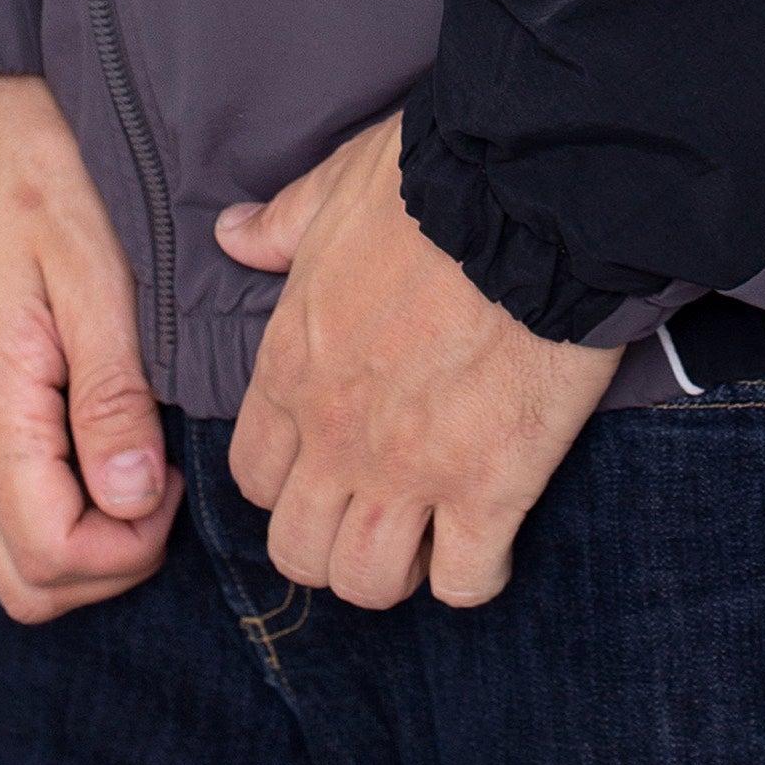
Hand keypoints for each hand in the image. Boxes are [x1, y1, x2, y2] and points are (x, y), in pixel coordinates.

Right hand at [0, 72, 182, 622]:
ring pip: (1, 554)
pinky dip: (46, 509)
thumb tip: (133, 499)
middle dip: (105, 564)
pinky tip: (97, 443)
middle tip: (160, 486)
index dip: (128, 549)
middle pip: (20, 581)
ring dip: (76, 542)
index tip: (171, 482)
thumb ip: (112, 396)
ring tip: (136, 461)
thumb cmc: (35, 175)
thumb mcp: (95, 273)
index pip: (49, 554)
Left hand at [218, 115, 616, 611]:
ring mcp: (411, 471)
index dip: (287, 482)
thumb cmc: (431, 182)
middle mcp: (337, 435)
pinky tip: (490, 539)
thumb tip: (233, 232)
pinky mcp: (491, 487)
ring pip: (368, 582)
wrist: (532, 195)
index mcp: (294, 366)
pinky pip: (465, 581)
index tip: (326, 463)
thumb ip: (280, 225)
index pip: (253, 476)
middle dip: (331, 543)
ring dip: (395, 568)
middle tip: (377, 511)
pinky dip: (476, 573)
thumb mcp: (335, 188)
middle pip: (299, 551)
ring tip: (429, 535)